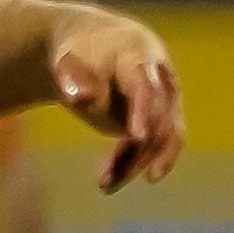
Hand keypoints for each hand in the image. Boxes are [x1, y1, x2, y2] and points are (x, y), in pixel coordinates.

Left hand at [49, 10, 183, 190]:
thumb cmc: (77, 55)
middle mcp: (161, 77)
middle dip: (137, 151)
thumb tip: (81, 98)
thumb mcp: (67, 61)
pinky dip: (137, 164)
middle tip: (105, 178)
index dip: (144, 111)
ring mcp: (166, 99)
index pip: (147, 86)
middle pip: (158, 118)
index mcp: (138, 54)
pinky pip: (158, 146)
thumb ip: (73, 78)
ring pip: (162, 138)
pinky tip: (112, 181)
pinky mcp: (162, 118)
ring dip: (135, 164)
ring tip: (103, 184)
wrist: (90, 48)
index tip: (138, 138)